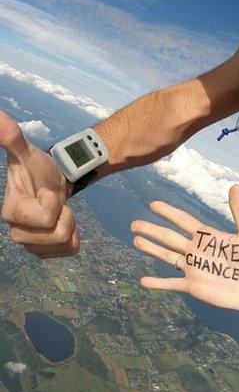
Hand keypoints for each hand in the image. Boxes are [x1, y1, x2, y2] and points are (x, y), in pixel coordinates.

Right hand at [0, 109, 78, 256]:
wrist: (52, 184)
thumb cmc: (38, 168)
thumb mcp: (27, 151)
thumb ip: (12, 137)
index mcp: (11, 212)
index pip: (46, 217)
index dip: (54, 202)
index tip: (46, 191)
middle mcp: (16, 233)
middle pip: (57, 234)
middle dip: (65, 215)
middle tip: (56, 202)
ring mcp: (30, 245)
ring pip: (65, 244)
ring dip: (71, 225)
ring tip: (60, 212)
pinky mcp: (44, 253)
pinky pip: (70, 251)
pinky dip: (74, 237)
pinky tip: (63, 223)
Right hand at [131, 185, 238, 323]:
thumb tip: (235, 186)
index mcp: (209, 237)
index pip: (184, 221)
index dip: (169, 213)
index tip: (153, 205)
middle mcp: (198, 251)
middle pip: (170, 238)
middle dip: (152, 230)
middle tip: (134, 224)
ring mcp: (195, 269)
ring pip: (168, 257)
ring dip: (152, 249)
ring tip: (136, 241)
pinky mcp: (195, 287)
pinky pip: (172, 284)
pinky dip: (158, 283)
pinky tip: (143, 281)